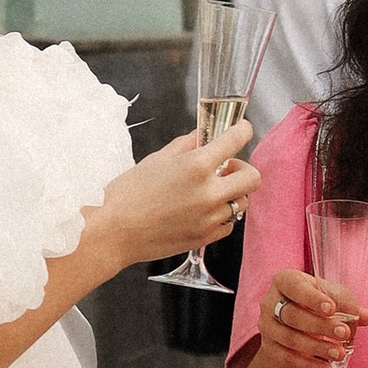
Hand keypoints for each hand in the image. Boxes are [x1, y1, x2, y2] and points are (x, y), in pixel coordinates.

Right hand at [117, 115, 252, 263]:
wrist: (114, 232)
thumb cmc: (128, 194)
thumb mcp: (156, 159)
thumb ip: (185, 145)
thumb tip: (202, 136)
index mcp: (196, 166)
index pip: (236, 140)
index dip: (242, 131)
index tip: (242, 130)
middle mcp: (209, 192)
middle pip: (252, 177)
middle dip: (242, 168)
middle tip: (226, 168)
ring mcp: (209, 217)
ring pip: (242, 202)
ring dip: (231, 193)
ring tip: (210, 192)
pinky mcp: (205, 237)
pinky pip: (228, 224)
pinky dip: (221, 216)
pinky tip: (204, 211)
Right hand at [258, 268, 367, 367]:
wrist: (296, 319)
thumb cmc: (316, 300)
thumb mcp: (332, 295)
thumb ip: (348, 304)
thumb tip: (366, 317)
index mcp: (285, 280)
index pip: (295, 287)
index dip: (312, 298)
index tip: (331, 308)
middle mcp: (270, 302)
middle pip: (292, 315)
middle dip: (320, 326)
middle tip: (344, 333)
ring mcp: (267, 325)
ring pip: (290, 338)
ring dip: (317, 347)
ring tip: (339, 353)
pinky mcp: (270, 346)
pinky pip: (288, 357)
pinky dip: (309, 364)